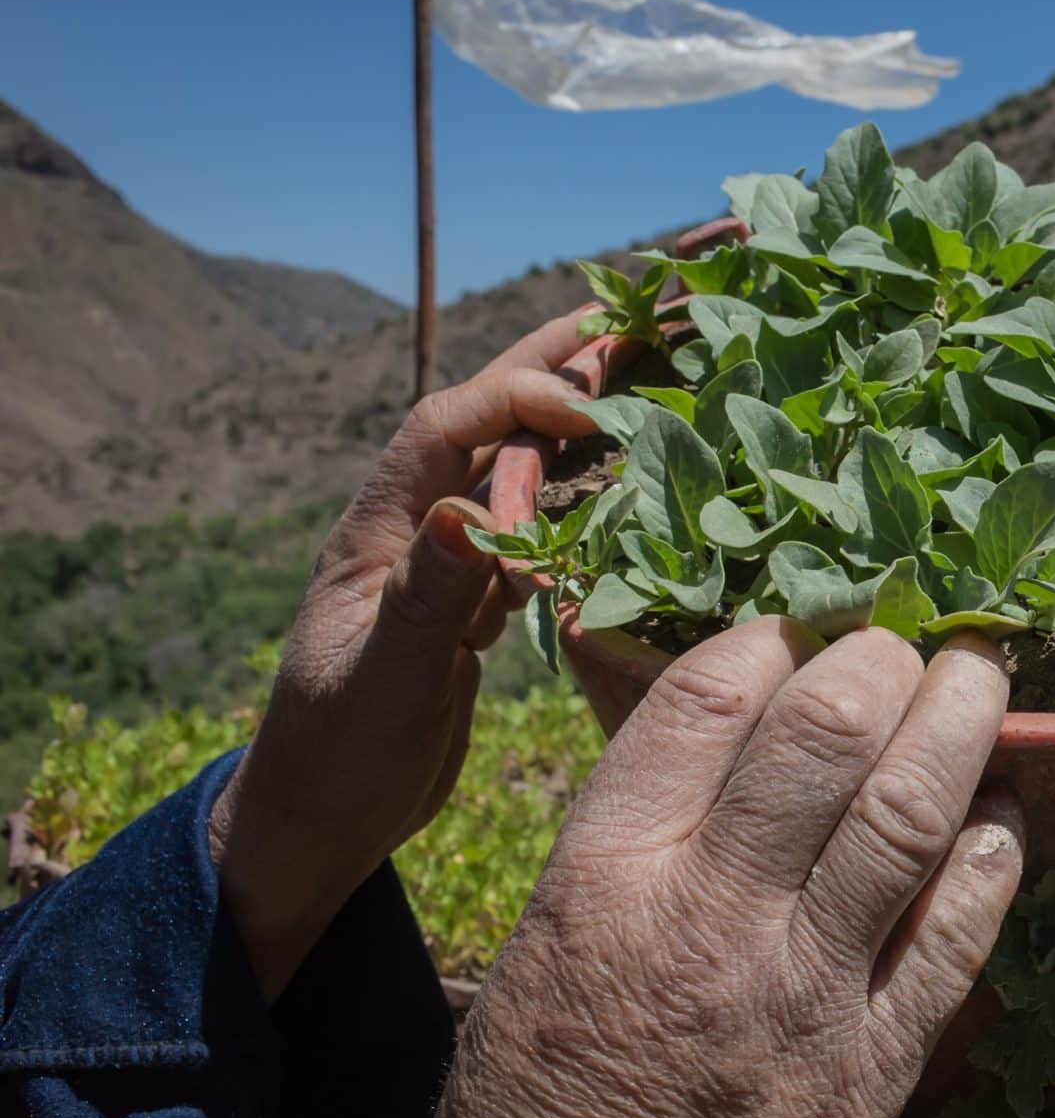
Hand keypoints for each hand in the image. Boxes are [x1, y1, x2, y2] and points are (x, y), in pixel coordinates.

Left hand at [208, 316, 593, 998]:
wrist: (319, 820)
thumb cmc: (337, 757)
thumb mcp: (382, 685)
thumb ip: (426, 601)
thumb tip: (471, 515)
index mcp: (382, 527)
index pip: (449, 425)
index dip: (517, 397)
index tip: (591, 408)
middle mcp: (422, 523)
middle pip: (498, 412)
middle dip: (570, 350)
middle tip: (652, 297)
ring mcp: (457, 556)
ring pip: (533, 458)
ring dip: (597, 403)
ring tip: (672, 354)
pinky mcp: (487, 594)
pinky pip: (552, 519)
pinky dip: (601, 482)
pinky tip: (655, 465)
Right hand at [415, 621, 1023, 1117]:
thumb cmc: (538, 1089)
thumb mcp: (551, 929)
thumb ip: (640, 819)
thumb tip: (735, 703)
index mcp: (607, 876)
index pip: (709, 699)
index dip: (772, 635)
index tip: (801, 627)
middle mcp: (709, 922)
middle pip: (826, 734)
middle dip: (883, 658)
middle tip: (904, 640)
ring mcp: (803, 1000)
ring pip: (909, 814)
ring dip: (961, 722)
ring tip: (978, 676)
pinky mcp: (872, 1076)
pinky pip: (959, 939)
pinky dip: (992, 855)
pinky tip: (998, 809)